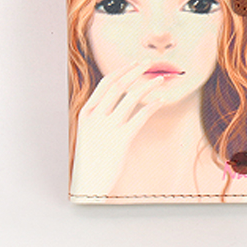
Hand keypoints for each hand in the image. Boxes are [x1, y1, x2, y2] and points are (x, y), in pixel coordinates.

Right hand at [70, 59, 164, 199]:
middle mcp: (96, 117)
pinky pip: (141, 116)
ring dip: (148, 85)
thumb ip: (98, 114)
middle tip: (149, 63)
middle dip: (136, 70)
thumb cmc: (91, 158)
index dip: (122, 71)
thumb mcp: (88, 132)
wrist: (89, 183)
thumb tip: (114, 97)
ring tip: (160, 79)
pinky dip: (152, 105)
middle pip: (119, 85)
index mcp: (86, 112)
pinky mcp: (122, 139)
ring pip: (131, 97)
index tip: (134, 64)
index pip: (105, 83)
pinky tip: (160, 101)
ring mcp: (109, 127)